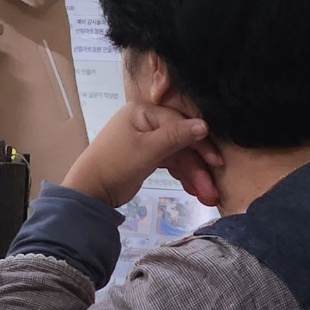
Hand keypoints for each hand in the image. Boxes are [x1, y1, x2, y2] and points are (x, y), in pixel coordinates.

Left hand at [62, 102, 219, 208]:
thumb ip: (177, 137)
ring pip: (177, 155)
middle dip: (196, 167)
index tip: (217, 162)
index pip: (179, 124)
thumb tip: (205, 124)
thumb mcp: (149, 149)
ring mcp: (145, 140)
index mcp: (142, 112)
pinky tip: (193, 190)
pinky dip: (182, 175)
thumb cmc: (117, 163)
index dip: (200, 143)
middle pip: (180, 142)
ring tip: (206, 196)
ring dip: (192, 175)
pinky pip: (170, 162)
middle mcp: (145, 122)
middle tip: (211, 190)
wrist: (92, 189)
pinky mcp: (146, 156)